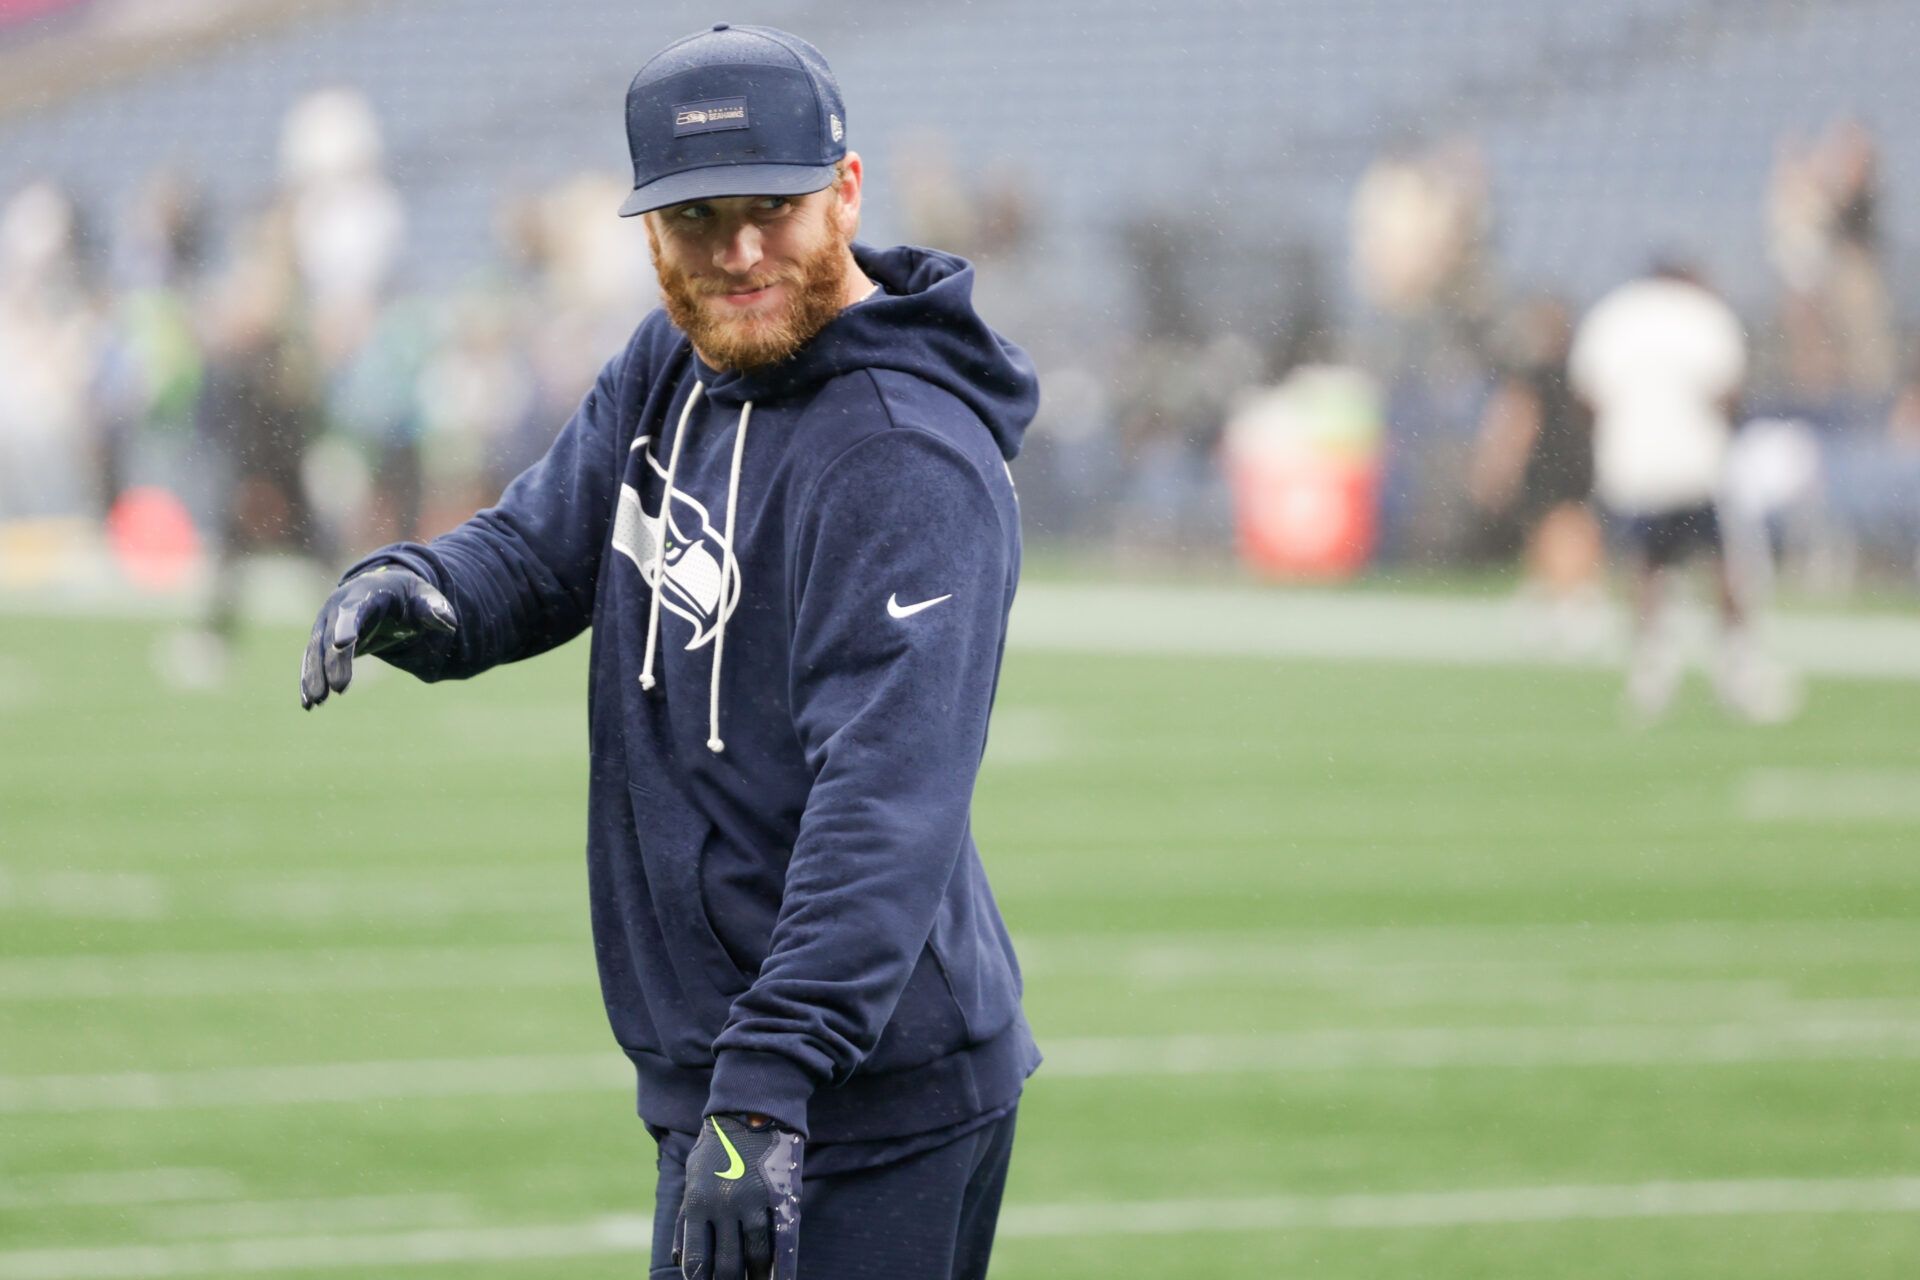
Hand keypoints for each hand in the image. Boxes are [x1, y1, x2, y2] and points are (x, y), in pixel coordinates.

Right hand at [299, 567, 456, 708]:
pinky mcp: (323, 643)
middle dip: (332, 662)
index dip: (348, 626)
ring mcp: (326, 625)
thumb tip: (450, 621)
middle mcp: (338, 608)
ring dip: (314, 677)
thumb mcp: (425, 596)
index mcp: (364, 594)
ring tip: (316, 702)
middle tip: (339, 688)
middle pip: (330, 636)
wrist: (384, 592)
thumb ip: (434, 608)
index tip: (343, 643)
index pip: (354, 610)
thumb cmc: (408, 596)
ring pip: (316, 652)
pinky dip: (309, 681)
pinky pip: (312, 663)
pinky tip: (309, 703)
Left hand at [675, 1112, 802, 1279]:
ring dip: (756, 1277)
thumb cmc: (715, 1148)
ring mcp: (752, 1201)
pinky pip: (780, 1236)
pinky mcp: (777, 1194)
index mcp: (696, 1203)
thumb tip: (679, 1259)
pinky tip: (780, 1276)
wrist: (748, 1112)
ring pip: (755, 1255)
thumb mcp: (692, 1178)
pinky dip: (781, 1263)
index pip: (697, 1258)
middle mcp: (722, 1206)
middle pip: (726, 1263)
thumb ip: (684, 1219)